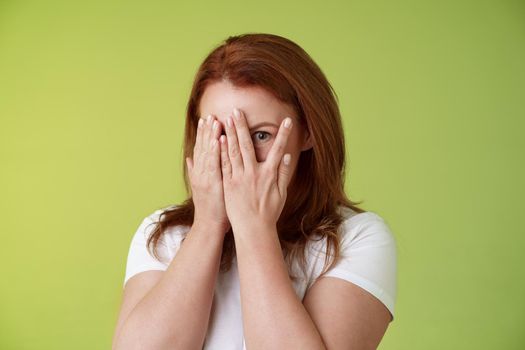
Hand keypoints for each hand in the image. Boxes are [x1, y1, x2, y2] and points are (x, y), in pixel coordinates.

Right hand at [186, 114, 230, 234]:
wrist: (209, 225)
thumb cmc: (212, 207)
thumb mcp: (202, 187)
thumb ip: (195, 171)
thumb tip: (189, 158)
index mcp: (200, 173)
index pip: (201, 149)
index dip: (203, 134)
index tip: (206, 119)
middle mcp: (201, 173)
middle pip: (203, 148)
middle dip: (207, 131)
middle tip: (210, 115)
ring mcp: (206, 177)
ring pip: (208, 153)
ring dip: (210, 136)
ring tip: (214, 121)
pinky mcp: (213, 183)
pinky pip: (215, 164)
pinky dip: (215, 151)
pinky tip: (218, 139)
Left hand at [219, 108, 292, 233]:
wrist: (253, 229)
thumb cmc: (269, 213)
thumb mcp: (281, 194)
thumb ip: (283, 174)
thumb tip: (286, 156)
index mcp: (269, 174)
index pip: (278, 149)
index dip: (284, 134)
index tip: (287, 121)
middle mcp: (254, 173)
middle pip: (247, 144)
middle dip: (243, 126)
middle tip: (238, 110)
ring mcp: (240, 178)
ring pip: (234, 151)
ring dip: (230, 133)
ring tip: (226, 118)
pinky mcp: (228, 184)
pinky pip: (224, 164)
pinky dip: (222, 151)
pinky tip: (219, 138)